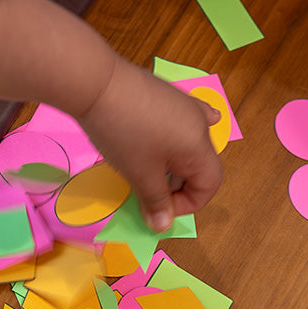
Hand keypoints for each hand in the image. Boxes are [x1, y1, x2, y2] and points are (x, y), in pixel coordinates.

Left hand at [0, 0, 223, 231]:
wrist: (97, 82)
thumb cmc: (123, 134)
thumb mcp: (139, 173)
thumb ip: (155, 201)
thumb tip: (163, 225)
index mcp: (199, 146)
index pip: (210, 184)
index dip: (189, 204)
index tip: (159, 210)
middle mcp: (199, 123)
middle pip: (202, 164)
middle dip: (180, 186)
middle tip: (150, 195)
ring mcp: (184, 104)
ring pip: (190, 143)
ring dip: (175, 164)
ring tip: (148, 170)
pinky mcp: (166, 93)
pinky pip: (182, 120)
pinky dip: (178, 135)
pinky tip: (175, 134)